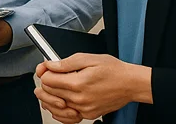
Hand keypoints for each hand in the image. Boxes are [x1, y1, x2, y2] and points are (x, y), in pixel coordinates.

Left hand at [37, 54, 152, 120]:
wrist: (130, 84)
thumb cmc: (113, 70)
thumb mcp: (88, 58)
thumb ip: (65, 63)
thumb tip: (50, 65)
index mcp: (78, 83)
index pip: (47, 81)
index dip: (44, 71)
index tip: (47, 68)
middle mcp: (79, 99)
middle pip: (49, 93)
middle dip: (46, 82)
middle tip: (51, 74)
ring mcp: (84, 109)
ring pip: (55, 106)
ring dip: (51, 96)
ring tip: (53, 87)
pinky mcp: (88, 115)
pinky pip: (67, 116)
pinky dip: (60, 109)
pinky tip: (60, 101)